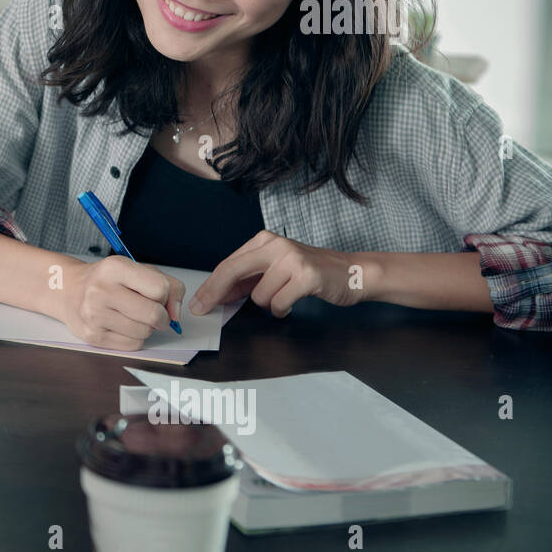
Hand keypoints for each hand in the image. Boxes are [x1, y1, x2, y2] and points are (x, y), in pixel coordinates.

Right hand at [57, 256, 184, 351]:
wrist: (68, 290)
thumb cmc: (108, 280)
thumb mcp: (136, 270)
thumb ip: (167, 285)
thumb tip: (176, 314)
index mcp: (114, 268)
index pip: (160, 288)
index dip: (166, 295)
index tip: (157, 296)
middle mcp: (101, 290)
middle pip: (154, 314)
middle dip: (160, 317)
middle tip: (152, 312)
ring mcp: (94, 315)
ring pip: (145, 332)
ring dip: (145, 327)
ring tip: (132, 316)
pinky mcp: (93, 336)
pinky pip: (133, 345)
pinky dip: (134, 338)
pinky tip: (121, 326)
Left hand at [190, 230, 364, 317]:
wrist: (353, 272)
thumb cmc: (310, 273)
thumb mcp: (276, 268)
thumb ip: (248, 278)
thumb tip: (216, 295)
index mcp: (264, 241)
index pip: (228, 264)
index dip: (210, 286)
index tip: (197, 302)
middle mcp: (275, 245)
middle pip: (232, 271)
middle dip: (214, 294)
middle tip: (202, 310)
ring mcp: (291, 259)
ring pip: (258, 296)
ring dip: (268, 305)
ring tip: (285, 297)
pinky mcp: (306, 276)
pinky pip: (278, 303)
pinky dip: (282, 310)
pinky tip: (292, 303)